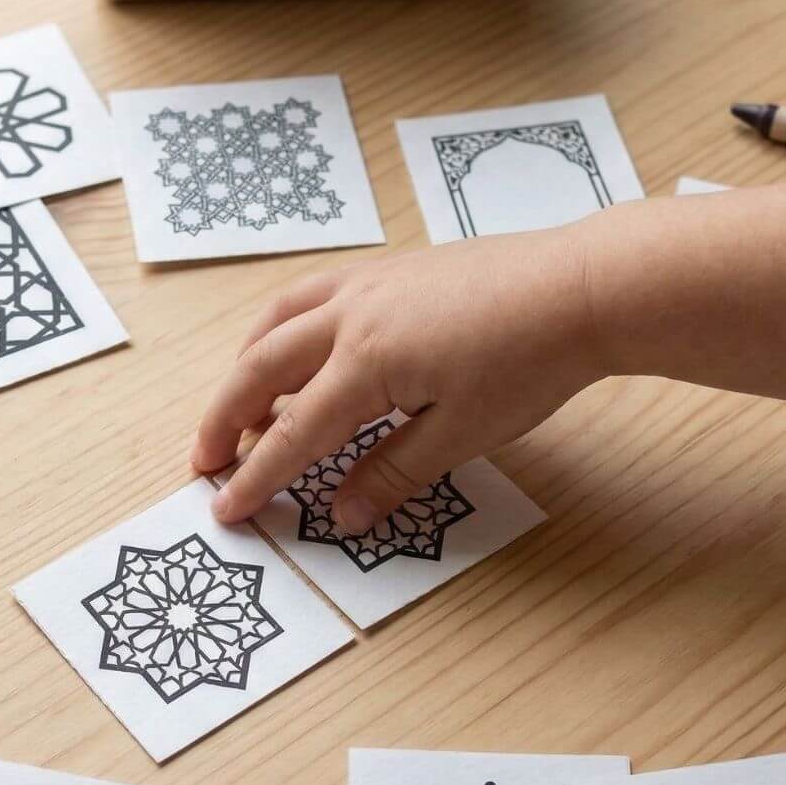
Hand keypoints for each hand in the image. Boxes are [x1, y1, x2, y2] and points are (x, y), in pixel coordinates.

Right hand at [191, 225, 602, 527]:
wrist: (580, 288)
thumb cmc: (529, 365)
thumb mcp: (461, 434)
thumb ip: (392, 473)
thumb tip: (342, 514)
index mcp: (366, 363)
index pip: (294, 433)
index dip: (256, 476)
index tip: (226, 510)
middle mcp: (349, 316)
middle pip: (261, 369)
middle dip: (225, 419)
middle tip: (205, 461)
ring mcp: (365, 285)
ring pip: (276, 321)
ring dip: (245, 366)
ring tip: (238, 405)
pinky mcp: (386, 270)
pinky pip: (309, 294)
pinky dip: (281, 326)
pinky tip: (293, 347)